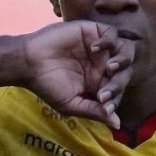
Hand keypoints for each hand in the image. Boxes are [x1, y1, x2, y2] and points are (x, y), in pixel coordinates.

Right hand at [20, 21, 134, 128]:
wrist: (28, 63)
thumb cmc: (47, 86)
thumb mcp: (72, 104)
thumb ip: (95, 111)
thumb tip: (117, 124)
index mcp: (99, 82)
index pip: (119, 89)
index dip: (116, 98)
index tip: (102, 102)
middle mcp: (102, 65)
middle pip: (126, 71)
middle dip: (119, 83)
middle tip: (103, 90)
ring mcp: (99, 48)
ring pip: (126, 50)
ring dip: (123, 60)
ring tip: (109, 68)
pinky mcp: (92, 31)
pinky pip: (112, 32)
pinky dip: (109, 40)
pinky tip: (94, 48)